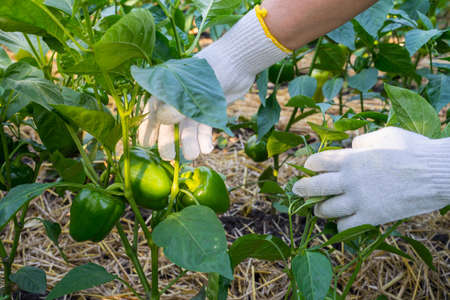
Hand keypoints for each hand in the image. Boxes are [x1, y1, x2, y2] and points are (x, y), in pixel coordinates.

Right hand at [137, 8, 287, 159]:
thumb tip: (159, 120)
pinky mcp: (210, 111)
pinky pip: (204, 128)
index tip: (146, 144)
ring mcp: (195, 105)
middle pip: (169, 123)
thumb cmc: (212, 67)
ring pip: (188, 128)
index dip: (148, 127)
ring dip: (189, 143)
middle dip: (167, 140)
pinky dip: (204, 139)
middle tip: (168, 157)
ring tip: (193, 155)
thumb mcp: (192, 85)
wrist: (240, 61)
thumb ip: (176, 103)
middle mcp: (179, 98)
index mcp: (168, 87)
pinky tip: (207, 149)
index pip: (153, 109)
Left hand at [292, 127, 449, 230]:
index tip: (308, 167)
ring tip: (319, 210)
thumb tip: (352, 145)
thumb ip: (362, 141)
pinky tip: (342, 222)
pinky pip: (345, 226)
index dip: (309, 165)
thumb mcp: (383, 135)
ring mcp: (358, 200)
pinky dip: (340, 225)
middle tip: (296, 190)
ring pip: (325, 210)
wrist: (436, 172)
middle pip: (314, 187)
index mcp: (349, 157)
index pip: (317, 161)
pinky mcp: (371, 217)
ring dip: (319, 210)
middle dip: (301, 189)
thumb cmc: (412, 149)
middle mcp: (348, 179)